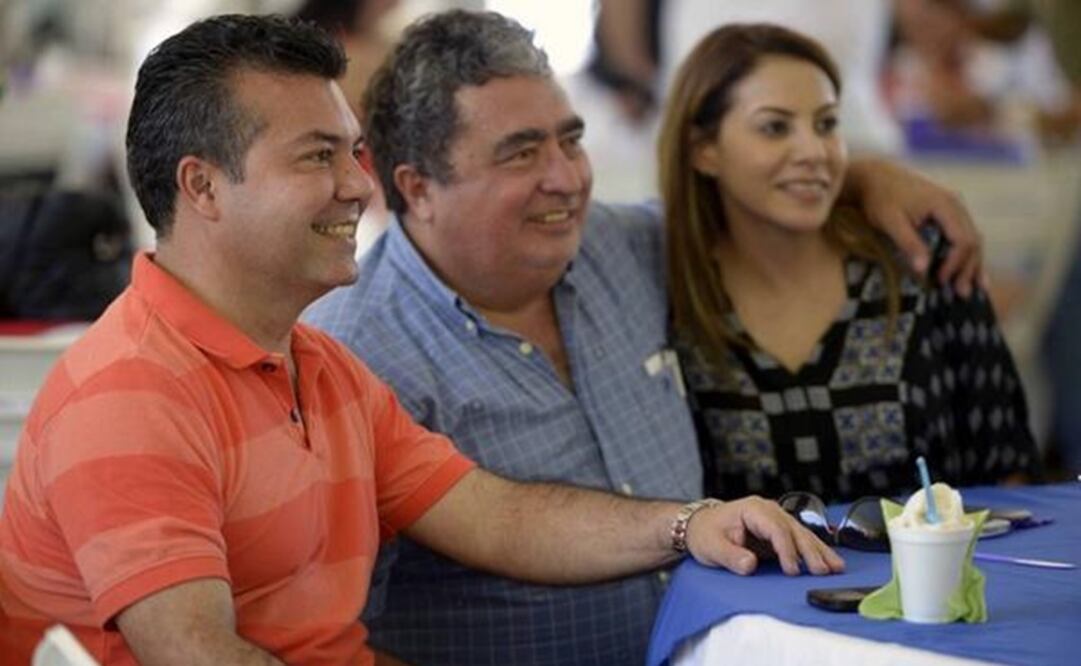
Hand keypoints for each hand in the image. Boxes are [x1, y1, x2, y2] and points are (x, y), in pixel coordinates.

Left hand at [685, 496, 844, 575]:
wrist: (701, 526)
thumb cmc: (705, 533)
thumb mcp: (711, 546)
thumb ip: (730, 556)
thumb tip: (749, 565)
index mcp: (752, 509)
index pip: (775, 528)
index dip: (786, 550)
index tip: (792, 570)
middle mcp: (767, 510)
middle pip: (794, 530)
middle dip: (810, 551)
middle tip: (824, 571)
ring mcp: (775, 518)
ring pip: (802, 534)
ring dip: (819, 551)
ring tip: (837, 567)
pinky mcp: (779, 530)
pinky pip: (800, 540)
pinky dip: (815, 551)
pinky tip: (830, 561)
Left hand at [849, 157, 985, 296]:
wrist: (875, 177)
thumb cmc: (880, 199)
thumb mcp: (890, 221)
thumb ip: (908, 243)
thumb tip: (924, 269)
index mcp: (945, 204)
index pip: (962, 240)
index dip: (954, 264)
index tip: (940, 282)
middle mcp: (956, 204)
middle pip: (973, 241)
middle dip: (968, 268)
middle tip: (961, 294)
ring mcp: (954, 207)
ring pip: (972, 239)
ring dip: (971, 265)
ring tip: (969, 290)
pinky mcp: (948, 213)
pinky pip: (964, 235)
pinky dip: (967, 255)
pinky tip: (972, 274)